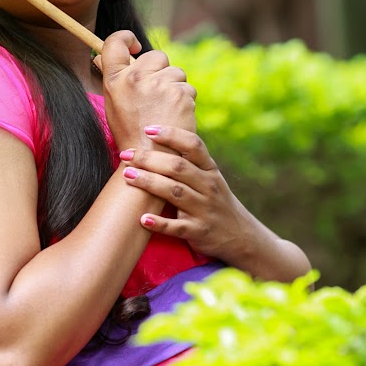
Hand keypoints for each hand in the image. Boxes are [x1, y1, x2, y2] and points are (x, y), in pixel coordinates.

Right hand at [98, 32, 196, 153]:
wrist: (150, 158)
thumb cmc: (130, 132)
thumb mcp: (113, 103)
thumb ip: (113, 77)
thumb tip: (100, 56)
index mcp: (115, 79)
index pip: (115, 42)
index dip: (126, 38)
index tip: (135, 46)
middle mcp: (135, 78)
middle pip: (156, 56)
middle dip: (161, 71)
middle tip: (156, 95)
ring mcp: (159, 84)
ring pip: (176, 73)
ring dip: (175, 88)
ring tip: (165, 111)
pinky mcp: (180, 93)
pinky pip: (188, 88)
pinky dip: (186, 102)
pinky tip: (175, 118)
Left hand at [117, 124, 250, 263]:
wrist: (239, 236)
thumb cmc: (214, 201)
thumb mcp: (210, 178)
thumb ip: (189, 162)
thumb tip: (155, 138)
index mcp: (210, 169)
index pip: (193, 145)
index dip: (171, 135)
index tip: (148, 129)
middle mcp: (209, 186)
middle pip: (177, 167)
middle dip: (149, 159)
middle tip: (126, 155)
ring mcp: (204, 209)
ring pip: (174, 192)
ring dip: (149, 183)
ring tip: (128, 176)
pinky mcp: (198, 232)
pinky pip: (177, 227)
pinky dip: (159, 223)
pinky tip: (142, 219)